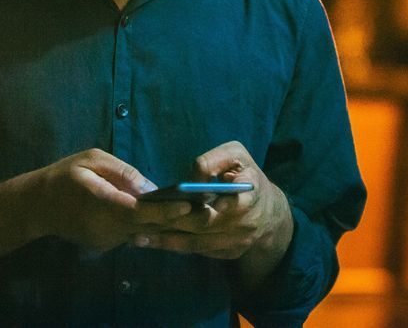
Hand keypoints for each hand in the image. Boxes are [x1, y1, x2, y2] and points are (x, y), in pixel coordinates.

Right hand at [31, 148, 193, 254]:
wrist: (38, 206)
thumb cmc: (65, 175)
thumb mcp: (92, 160)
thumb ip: (123, 173)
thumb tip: (153, 187)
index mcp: (102, 204)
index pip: (139, 211)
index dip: (164, 210)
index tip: (186, 204)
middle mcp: (107, 228)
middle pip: (148, 227)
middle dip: (176, 219)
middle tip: (205, 208)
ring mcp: (107, 240)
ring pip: (144, 233)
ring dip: (168, 223)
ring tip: (196, 211)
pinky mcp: (107, 245)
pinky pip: (134, 234)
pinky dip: (151, 226)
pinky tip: (170, 216)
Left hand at [129, 140, 292, 260]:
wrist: (269, 211)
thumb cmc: (245, 174)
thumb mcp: (237, 155)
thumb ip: (214, 160)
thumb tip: (189, 180)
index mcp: (251, 193)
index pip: (235, 202)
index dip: (215, 205)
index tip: (190, 204)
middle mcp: (246, 222)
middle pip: (206, 225)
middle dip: (175, 222)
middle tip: (145, 219)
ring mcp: (237, 242)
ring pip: (198, 243)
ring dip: (168, 240)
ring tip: (138, 236)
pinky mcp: (228, 253)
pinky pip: (198, 252)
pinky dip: (174, 247)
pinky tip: (151, 241)